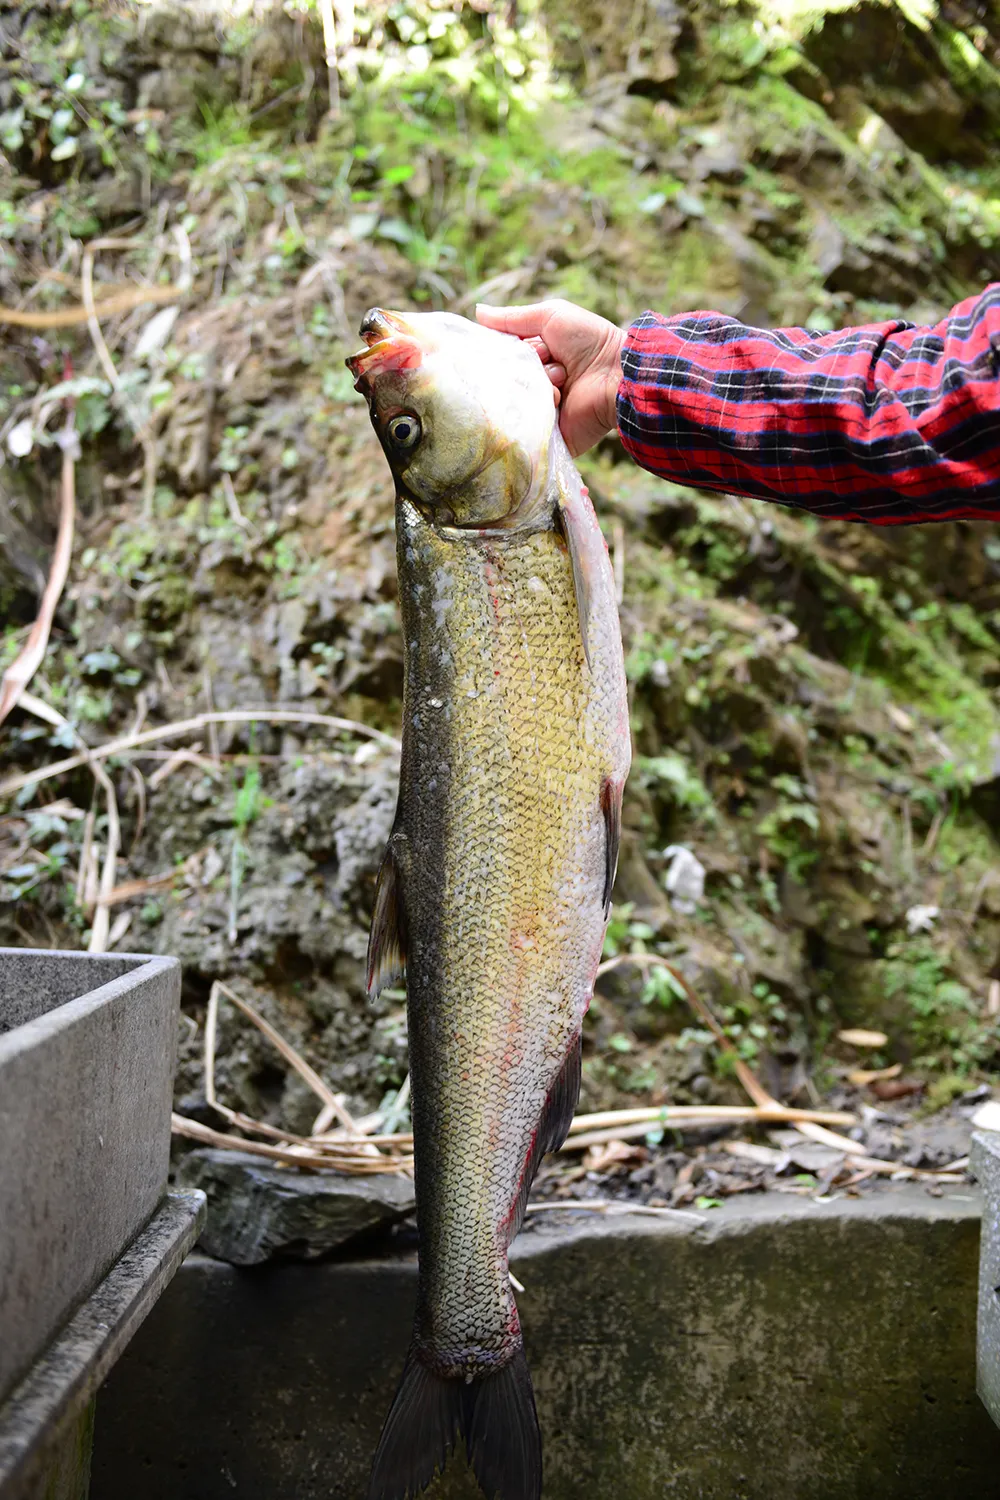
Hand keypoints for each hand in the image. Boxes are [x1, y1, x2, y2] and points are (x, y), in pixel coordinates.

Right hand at [476, 299, 624, 457]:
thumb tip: (477, 312)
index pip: (504, 358)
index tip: (512, 347)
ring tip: (563, 379)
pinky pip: (529, 428)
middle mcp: (537, 386)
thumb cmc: (590, 341)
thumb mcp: (550, 316)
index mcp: (537, 359)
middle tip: (544, 360)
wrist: (618, 375)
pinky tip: (557, 400)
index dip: (504, 351)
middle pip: (508, 380)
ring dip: (539, 386)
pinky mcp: (550, 436)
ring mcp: (543, 411)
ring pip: (517, 402)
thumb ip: (513, 318)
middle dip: (524, 368)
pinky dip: (540, 411)